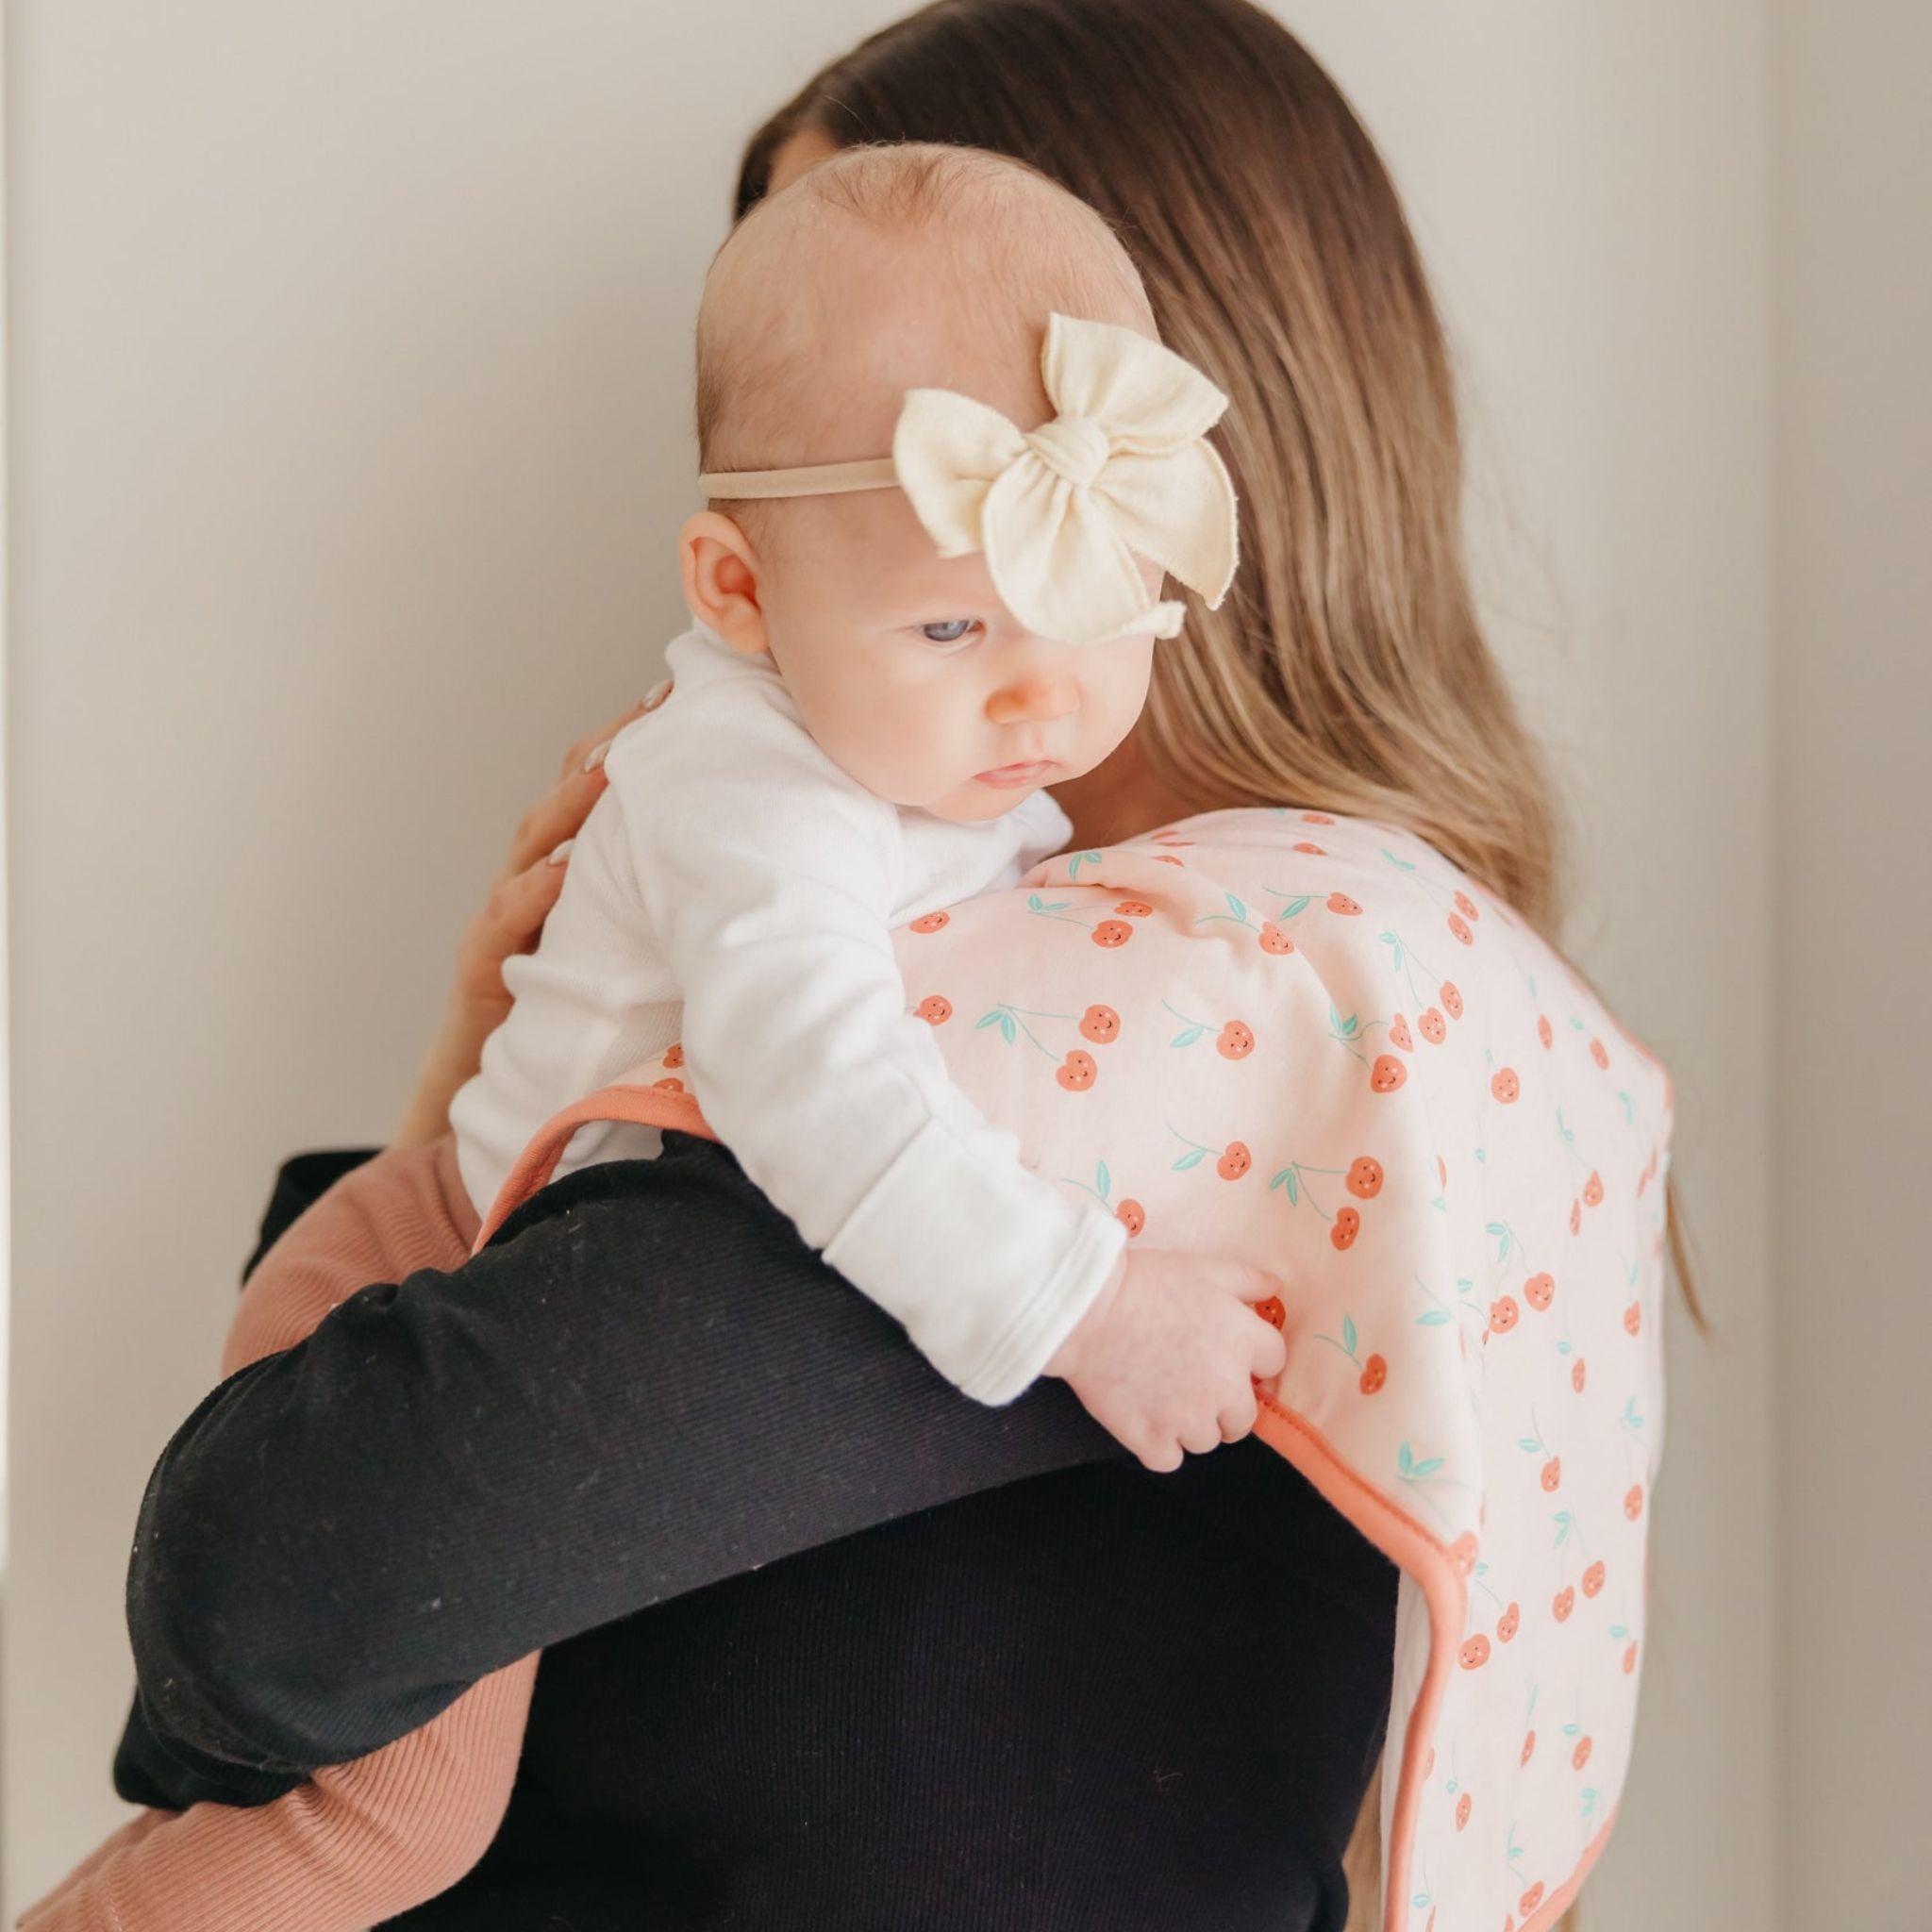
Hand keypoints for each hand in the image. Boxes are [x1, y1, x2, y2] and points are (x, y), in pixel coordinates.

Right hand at [394, 696, 659, 1144]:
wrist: (507, 1097)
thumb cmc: (594, 1018)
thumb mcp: (646, 950)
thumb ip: (684, 910)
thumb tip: (768, 883)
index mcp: (579, 866)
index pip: (607, 786)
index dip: (642, 739)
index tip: (690, 698)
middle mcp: (538, 877)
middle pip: (569, 794)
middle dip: (612, 748)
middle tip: (658, 709)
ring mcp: (506, 916)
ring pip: (532, 841)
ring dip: (571, 805)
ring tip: (616, 774)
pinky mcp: (484, 967)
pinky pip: (502, 920)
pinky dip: (530, 891)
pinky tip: (563, 870)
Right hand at [1044, 1249, 1287, 1472]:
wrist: (1084, 1312)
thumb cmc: (1144, 1283)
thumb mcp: (1202, 1267)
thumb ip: (1246, 1279)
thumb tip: (1274, 1288)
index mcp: (1242, 1341)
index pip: (1273, 1362)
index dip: (1249, 1357)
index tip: (1224, 1351)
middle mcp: (1224, 1386)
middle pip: (1244, 1417)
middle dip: (1224, 1403)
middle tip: (1192, 1382)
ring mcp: (1188, 1418)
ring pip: (1207, 1440)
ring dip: (1191, 1425)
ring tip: (1162, 1397)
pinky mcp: (1152, 1439)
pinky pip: (1170, 1459)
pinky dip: (1160, 1445)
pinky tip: (1146, 1419)